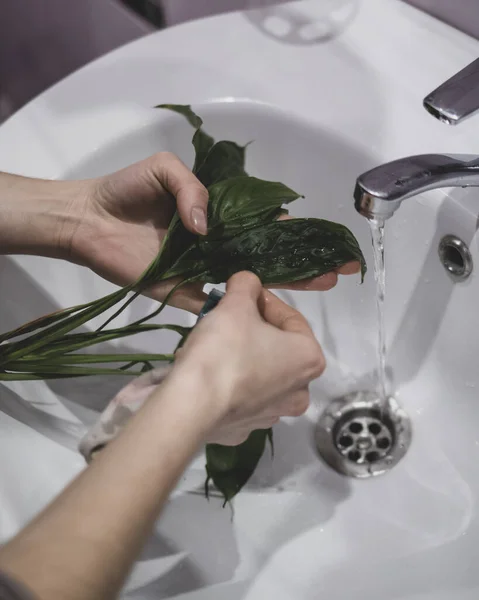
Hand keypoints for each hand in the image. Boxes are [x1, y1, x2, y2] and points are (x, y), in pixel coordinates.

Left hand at [69, 153, 358, 312]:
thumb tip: (207, 225)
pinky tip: (273, 310)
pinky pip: (217, 300)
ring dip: (288, 283)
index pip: (264, 223)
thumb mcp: (163, 168)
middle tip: (339, 268)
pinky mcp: (184, 290)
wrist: (90, 221)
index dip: (294, 230)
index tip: (323, 238)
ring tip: (323, 284)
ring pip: (253, 278)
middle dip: (304, 260)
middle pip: (269, 254)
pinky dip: (242, 306)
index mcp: (219, 214)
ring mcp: (204, 269)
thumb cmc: (126, 190)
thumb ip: (193, 189)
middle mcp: (218, 243)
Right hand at [173, 272, 324, 444]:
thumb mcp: (235, 305)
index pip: (291, 318)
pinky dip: (227, 384)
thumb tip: (247, 282)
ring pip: (259, 373)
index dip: (264, 299)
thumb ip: (246, 286)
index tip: (242, 293)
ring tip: (213, 343)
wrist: (190, 405)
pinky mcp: (244, 430)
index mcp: (309, 359)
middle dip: (252, 329)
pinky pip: (239, 398)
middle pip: (277, 348)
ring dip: (241, 356)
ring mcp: (273, 415)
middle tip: (227, 317)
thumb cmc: (224, 350)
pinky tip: (207, 373)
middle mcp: (300, 391)